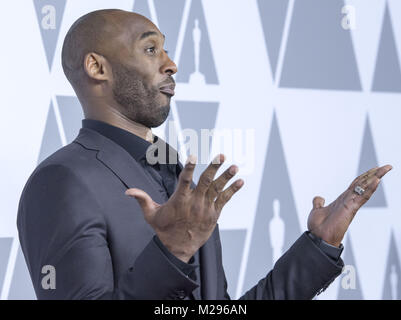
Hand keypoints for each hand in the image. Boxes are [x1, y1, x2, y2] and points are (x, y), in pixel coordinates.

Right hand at [125, 154, 243, 261]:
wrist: (178, 249)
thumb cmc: (164, 229)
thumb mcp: (150, 215)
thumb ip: (142, 199)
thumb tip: (127, 191)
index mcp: (179, 200)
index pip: (185, 180)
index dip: (190, 168)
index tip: (194, 156)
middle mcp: (194, 203)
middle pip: (205, 182)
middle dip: (213, 168)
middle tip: (220, 156)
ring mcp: (206, 209)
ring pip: (217, 189)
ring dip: (226, 177)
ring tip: (234, 166)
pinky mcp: (214, 215)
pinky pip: (224, 200)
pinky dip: (232, 190)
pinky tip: (240, 181)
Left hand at [307, 165, 392, 246]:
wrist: (318, 237)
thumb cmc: (318, 228)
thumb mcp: (317, 210)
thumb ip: (318, 203)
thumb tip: (319, 198)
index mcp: (342, 200)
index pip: (356, 185)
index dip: (365, 176)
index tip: (374, 169)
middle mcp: (348, 201)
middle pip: (364, 184)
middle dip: (375, 174)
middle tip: (386, 166)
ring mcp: (351, 204)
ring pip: (366, 188)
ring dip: (376, 177)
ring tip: (385, 169)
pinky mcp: (350, 209)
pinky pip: (362, 197)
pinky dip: (370, 188)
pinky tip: (377, 180)